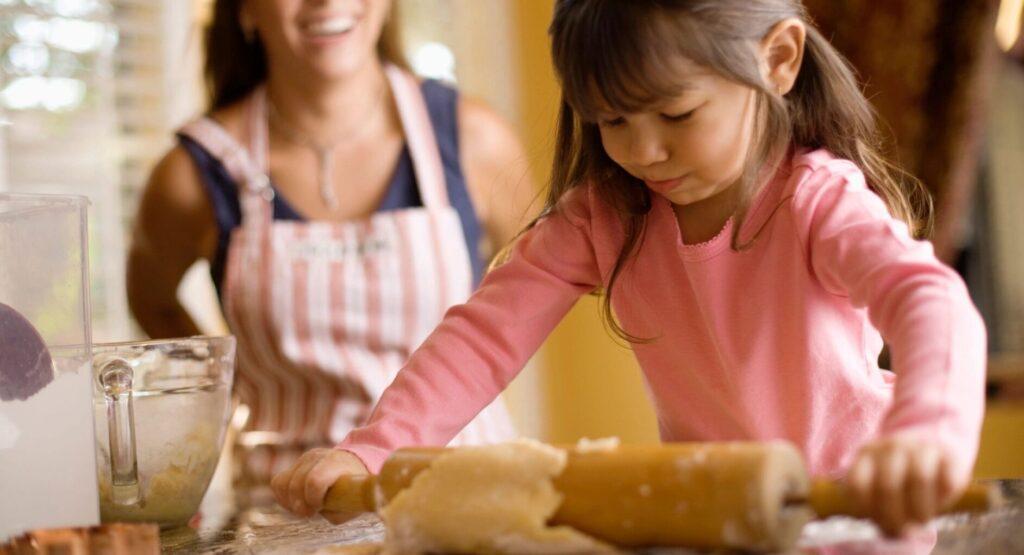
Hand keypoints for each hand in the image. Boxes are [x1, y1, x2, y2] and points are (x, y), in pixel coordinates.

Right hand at [271, 447, 368, 523]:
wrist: (355, 464)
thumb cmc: (355, 487)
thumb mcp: (353, 502)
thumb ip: (336, 511)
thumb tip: (320, 512)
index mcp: (335, 463)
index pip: (314, 480)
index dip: (312, 500)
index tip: (318, 508)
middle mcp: (317, 457)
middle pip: (295, 484)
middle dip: (300, 505)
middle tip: (310, 513)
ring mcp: (304, 459)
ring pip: (282, 483)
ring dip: (289, 501)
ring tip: (303, 508)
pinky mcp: (295, 464)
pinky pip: (278, 482)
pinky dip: (283, 497)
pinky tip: (296, 502)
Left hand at [847, 437, 963, 535]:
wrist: (936, 448)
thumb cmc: (903, 477)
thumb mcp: (882, 486)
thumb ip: (877, 504)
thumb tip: (889, 531)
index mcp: (866, 454)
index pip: (857, 484)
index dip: (867, 510)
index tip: (878, 524)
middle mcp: (891, 446)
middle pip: (887, 486)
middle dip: (895, 517)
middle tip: (903, 531)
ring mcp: (920, 446)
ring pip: (919, 478)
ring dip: (921, 510)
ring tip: (922, 521)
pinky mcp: (949, 454)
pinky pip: (948, 479)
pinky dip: (945, 498)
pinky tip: (942, 503)